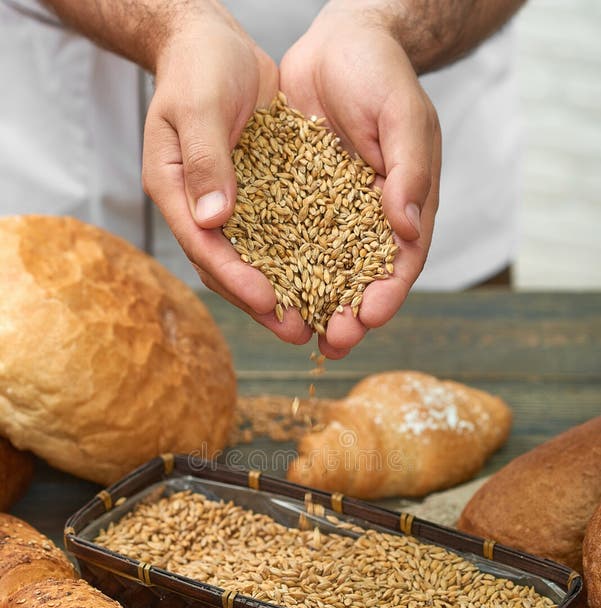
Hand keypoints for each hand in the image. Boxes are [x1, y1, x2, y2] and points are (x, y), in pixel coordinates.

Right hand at [142, 10, 311, 344]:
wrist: (211, 43)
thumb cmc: (198, 65)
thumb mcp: (199, 104)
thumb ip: (206, 158)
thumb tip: (213, 218)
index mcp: (174, 191)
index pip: (204, 246)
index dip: (235, 277)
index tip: (267, 299)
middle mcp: (198, 208)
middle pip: (229, 268)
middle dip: (263, 303)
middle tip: (297, 333)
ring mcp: (227, 206)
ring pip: (255, 261)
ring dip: (284, 292)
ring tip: (315, 323)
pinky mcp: (257, 196)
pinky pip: (277, 237)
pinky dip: (299, 261)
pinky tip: (328, 280)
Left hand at [280, 5, 440, 357]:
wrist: (337, 42)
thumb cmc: (381, 72)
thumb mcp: (402, 114)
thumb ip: (409, 170)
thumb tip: (407, 228)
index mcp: (405, 206)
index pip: (402, 262)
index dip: (388, 293)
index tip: (369, 316)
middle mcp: (368, 220)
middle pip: (361, 279)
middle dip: (347, 314)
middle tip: (332, 343)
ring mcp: (331, 215)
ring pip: (321, 271)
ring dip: (310, 305)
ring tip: (294, 332)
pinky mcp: (296, 203)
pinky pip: (285, 242)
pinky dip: (277, 269)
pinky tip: (261, 291)